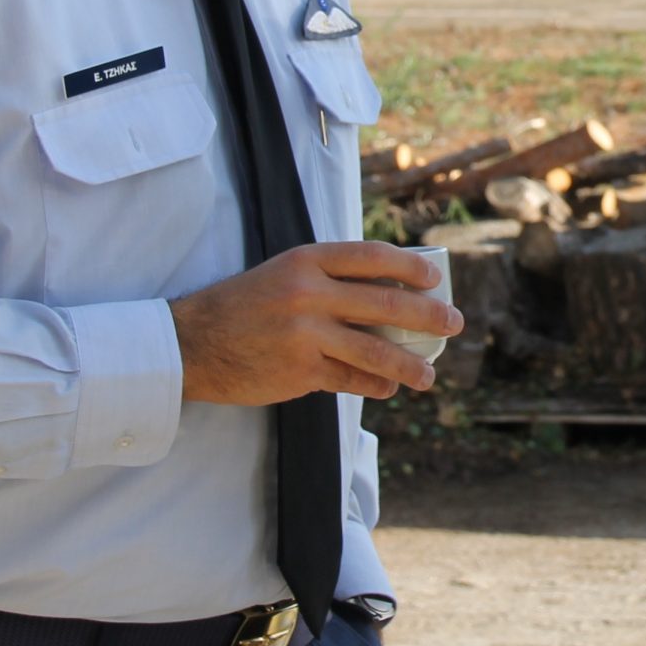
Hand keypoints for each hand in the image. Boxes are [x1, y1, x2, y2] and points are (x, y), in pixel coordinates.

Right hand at [170, 242, 459, 404]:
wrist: (192, 343)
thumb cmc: (245, 305)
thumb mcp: (284, 273)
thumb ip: (329, 278)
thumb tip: (391, 293)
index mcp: (306, 260)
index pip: (372, 257)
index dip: (410, 267)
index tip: (434, 279)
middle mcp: (309, 293)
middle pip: (386, 305)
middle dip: (428, 317)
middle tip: (453, 324)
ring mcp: (305, 334)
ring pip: (375, 352)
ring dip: (410, 365)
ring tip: (428, 375)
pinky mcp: (300, 371)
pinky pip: (351, 380)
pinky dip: (375, 385)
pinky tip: (388, 388)